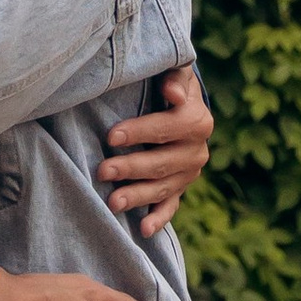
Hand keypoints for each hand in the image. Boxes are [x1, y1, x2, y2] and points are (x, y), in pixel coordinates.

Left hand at [97, 65, 213, 234]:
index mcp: (198, 120)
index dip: (140, 132)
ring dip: (138, 196)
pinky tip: (144, 229)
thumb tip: (173, 92)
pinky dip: (158, 218)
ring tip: (113, 202)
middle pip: (163, 162)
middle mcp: (197, 150)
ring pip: (164, 188)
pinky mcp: (181, 187)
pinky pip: (171, 206)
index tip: (112, 136)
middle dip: (131, 167)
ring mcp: (189, 172)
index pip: (168, 127)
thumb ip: (175, 76)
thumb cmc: (168, 82)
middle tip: (102, 171)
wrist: (181, 102)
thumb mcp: (175, 71)